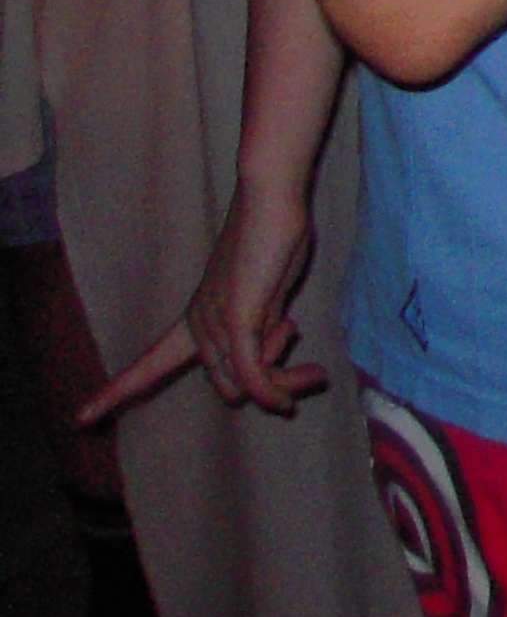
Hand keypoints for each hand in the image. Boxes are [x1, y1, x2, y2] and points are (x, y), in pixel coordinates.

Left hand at [82, 181, 323, 424]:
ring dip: (285, 382)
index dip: (117, 391)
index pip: (150, 363)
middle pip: (228, 383)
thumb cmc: (271, 238)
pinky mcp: (239, 320)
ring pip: (247, 382)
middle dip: (270, 388)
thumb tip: (265, 372)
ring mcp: (216, 324)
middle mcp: (199, 325)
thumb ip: (262, 331)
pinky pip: (254, 374)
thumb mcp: (266, 296)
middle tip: (312, 374)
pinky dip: (272, 391)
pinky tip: (295, 396)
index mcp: (197, 319)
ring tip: (317, 372)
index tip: (80, 418)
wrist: (269, 197)